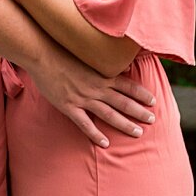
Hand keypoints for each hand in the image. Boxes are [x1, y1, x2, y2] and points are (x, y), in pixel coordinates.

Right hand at [29, 48, 156, 147]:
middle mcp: (96, 87)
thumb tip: (111, 66)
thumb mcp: (85, 56)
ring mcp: (83, 98)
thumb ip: (98, 65)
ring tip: (138, 133)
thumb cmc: (62, 52)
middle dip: (139, 111)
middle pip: (123, 101)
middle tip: (152, 120)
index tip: (153, 100)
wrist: (43, 55)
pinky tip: (105, 143)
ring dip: (125, 124)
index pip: (127, 85)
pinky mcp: (69, 106)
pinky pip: (85, 123)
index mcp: (100, 74)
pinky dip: (95, 134)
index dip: (141, 94)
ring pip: (109, 114)